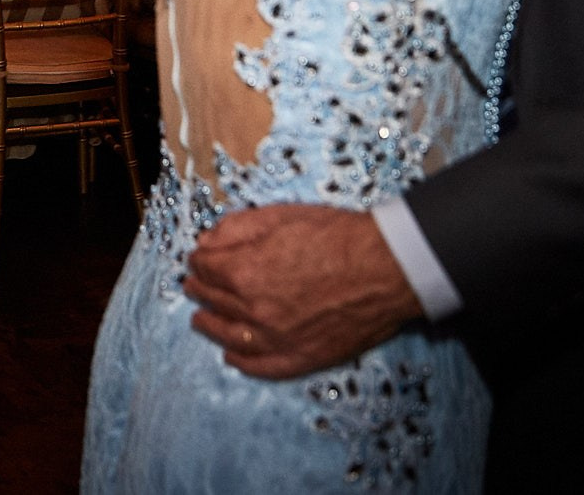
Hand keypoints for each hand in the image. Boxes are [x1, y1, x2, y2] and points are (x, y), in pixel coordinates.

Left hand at [183, 204, 422, 378]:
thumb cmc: (338, 237)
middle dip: (200, 290)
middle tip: (195, 287)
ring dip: (210, 326)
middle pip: (212, 301)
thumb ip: (235, 229)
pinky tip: (233, 357)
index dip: (198, 261)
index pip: (204, 269)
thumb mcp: (279, 216)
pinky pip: (262, 367)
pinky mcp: (302, 357)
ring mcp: (277, 338)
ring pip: (229, 336)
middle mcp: (254, 310)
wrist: (387, 268)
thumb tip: (206, 243)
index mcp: (244, 272)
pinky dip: (243, 363)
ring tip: (201, 320)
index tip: (199, 261)